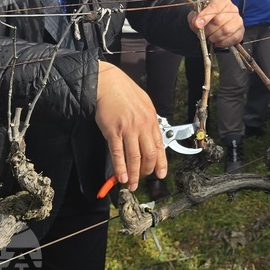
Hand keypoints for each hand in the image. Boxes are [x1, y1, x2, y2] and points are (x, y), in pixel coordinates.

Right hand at [95, 61, 166, 190]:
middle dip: (147, 171)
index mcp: (151, 120)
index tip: (160, 174)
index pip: (159, 147)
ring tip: (132, 185)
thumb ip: (148, 121)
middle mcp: (142, 126)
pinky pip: (118, 154)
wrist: (108, 84)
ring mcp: (128, 130)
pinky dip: (121, 168)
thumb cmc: (125, 92)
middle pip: (148, 155)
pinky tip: (122, 177)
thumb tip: (150, 136)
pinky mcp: (113, 132)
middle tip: (143, 179)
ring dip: (134, 175)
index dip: (160, 163)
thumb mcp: (144, 104)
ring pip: (134, 158)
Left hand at [188, 0, 243, 47]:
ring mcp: (238, 20)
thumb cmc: (207, 18)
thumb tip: (197, 24)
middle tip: (203, 34)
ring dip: (215, 37)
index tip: (198, 25)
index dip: (205, 16)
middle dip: (208, 30)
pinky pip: (233, 38)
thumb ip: (194, 18)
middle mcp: (232, 9)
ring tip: (210, 38)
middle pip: (219, 20)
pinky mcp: (241, 31)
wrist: (216, 23)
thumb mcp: (197, 15)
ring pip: (226, 30)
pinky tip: (217, 42)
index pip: (215, 7)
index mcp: (221, 1)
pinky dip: (223, 42)